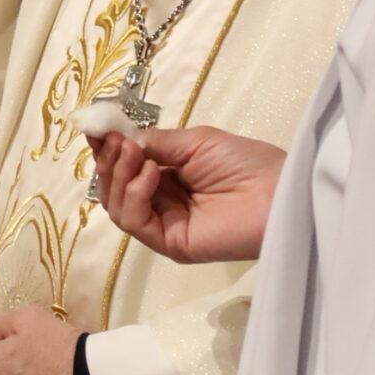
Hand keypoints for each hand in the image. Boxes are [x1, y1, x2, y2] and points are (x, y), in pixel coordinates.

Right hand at [90, 125, 284, 264]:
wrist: (279, 193)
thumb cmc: (246, 163)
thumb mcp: (195, 142)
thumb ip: (155, 143)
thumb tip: (117, 138)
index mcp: (169, 178)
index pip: (126, 168)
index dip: (108, 150)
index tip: (95, 130)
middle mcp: (162, 203)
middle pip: (114, 188)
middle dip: (110, 160)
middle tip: (117, 140)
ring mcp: (164, 225)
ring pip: (117, 206)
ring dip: (119, 175)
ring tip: (136, 153)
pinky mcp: (169, 244)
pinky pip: (134, 221)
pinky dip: (134, 194)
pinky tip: (152, 173)